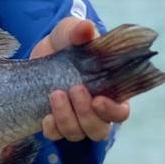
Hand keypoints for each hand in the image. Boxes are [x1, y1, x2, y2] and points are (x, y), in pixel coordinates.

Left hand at [32, 17, 129, 141]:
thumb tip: (87, 28)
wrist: (43, 49)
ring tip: (55, 94)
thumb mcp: (72, 31)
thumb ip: (81, 30)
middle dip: (86, 114)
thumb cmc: (68, 41)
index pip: (121, 112)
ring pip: (77, 134)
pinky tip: (45, 115)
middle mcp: (95, 110)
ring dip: (66, 118)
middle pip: (99, 129)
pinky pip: (55, 135)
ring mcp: (74, 118)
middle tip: (74, 89)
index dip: (112, 111)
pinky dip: (51, 128)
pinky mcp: (54, 121)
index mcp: (110, 91)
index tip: (98, 100)